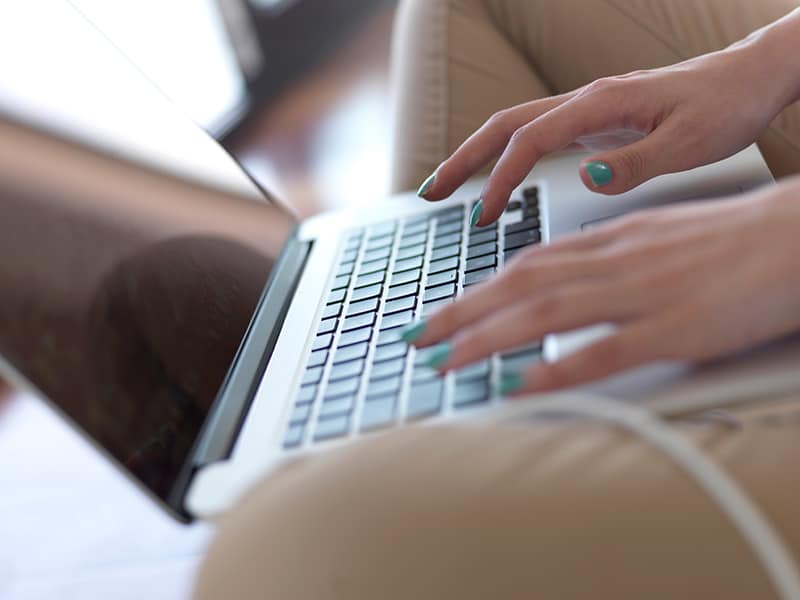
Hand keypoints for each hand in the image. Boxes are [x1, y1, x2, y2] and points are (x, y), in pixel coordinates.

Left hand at [405, 178, 799, 393]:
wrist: (796, 237)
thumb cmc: (733, 241)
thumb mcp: (657, 240)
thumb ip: (607, 261)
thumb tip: (564, 283)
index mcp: (612, 242)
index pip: (526, 264)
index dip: (476, 289)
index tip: (440, 311)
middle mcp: (615, 263)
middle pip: (522, 284)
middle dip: (462, 312)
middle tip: (418, 336)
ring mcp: (643, 294)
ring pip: (548, 311)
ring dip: (490, 337)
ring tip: (448, 360)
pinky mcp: (676, 329)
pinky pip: (606, 350)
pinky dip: (559, 368)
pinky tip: (523, 385)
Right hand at [418, 39, 794, 225]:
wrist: (749, 80)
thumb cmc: (725, 107)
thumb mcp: (690, 142)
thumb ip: (637, 163)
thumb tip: (587, 178)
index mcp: (601, 105)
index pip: (529, 140)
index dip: (501, 177)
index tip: (485, 215)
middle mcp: (585, 103)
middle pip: (503, 125)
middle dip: (462, 158)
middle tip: (429, 191)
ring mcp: (587, 112)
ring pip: (514, 128)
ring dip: (477, 156)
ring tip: (448, 188)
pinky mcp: (594, 123)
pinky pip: (535, 138)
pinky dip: (506, 159)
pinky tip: (499, 181)